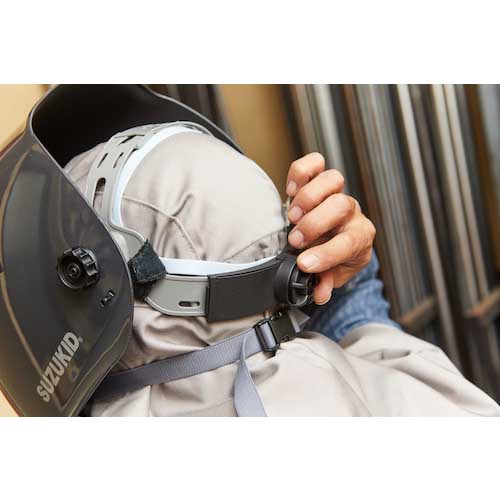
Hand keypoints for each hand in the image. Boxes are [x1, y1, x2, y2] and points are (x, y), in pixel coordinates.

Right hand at [286, 153, 375, 304]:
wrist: (334, 238)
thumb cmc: (334, 256)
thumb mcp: (332, 276)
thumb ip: (325, 283)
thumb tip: (320, 293)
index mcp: (359, 238)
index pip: (349, 242)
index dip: (326, 254)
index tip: (303, 264)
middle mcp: (351, 213)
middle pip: (341, 205)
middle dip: (314, 224)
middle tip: (294, 240)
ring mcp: (337, 193)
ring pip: (333, 179)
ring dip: (308, 197)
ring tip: (291, 216)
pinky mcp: (320, 179)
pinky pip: (315, 163)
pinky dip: (301, 172)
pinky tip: (291, 190)